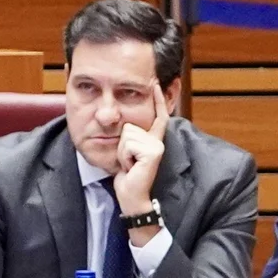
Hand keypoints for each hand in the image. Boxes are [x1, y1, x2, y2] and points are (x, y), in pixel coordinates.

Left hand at [112, 83, 170, 215]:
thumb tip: (118, 119)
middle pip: (129, 125)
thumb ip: (128, 136)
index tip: (154, 83)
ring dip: (122, 152)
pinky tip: (131, 167)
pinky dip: (124, 157)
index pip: (158, 115)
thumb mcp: (125, 151)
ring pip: (126, 134)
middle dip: (122, 144)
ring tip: (129, 164)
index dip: (157, 99)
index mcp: (153, 139)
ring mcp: (156, 146)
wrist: (130, 195)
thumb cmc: (126, 176)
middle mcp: (157, 141)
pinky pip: (128, 144)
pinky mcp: (152, 152)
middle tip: (128, 161)